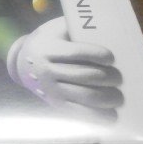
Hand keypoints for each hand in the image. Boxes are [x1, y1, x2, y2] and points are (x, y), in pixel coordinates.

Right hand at [7, 17, 122, 119]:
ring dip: (107, 98)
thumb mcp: (55, 29)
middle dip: (108, 78)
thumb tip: (106, 31)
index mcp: (48, 49)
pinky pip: (79, 113)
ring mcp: (51, 89)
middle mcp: (47, 70)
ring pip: (85, 96)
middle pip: (84, 76)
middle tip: (119, 77)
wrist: (23, 62)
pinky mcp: (55, 103)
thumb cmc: (48, 41)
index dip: (96, 54)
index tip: (110, 57)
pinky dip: (98, 116)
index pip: (76, 52)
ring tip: (119, 97)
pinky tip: (112, 116)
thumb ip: (75, 27)